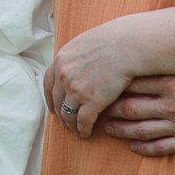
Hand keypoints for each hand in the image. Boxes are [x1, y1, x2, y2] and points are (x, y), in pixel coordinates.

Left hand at [43, 17, 139, 137]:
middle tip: (65, 121)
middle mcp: (64, 76)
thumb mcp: (84, 43)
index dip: (50, 98)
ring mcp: (76, 90)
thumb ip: (75, 56)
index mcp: (60, 60)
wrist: (127, 46)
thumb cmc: (112, 41)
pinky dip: (83, 129)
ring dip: (71, 124)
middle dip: (60, 113)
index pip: (48, 84)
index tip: (53, 106)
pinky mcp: (91, 101)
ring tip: (75, 130)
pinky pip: (83, 121)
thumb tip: (75, 64)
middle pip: (57, 101)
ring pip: (68, 114)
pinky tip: (86, 133)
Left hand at [99, 73, 174, 155]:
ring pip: (140, 130)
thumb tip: (150, 58)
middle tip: (95, 109)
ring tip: (107, 128)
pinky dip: (143, 148)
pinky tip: (133, 146)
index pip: (133, 84)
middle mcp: (173, 103)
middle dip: (109, 110)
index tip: (100, 86)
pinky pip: (161, 148)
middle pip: (130, 108)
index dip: (113, 87)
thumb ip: (173, 65)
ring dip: (120, 130)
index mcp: (174, 81)